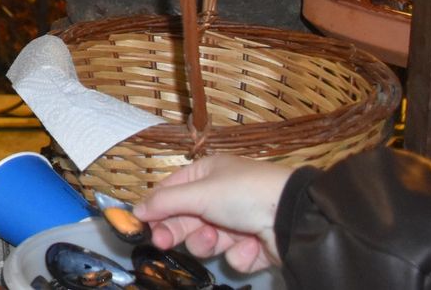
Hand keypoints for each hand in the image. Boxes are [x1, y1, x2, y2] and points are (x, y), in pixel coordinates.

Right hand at [133, 155, 294, 273]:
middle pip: (186, 219)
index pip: (170, 192)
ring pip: (208, 240)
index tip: (142, 227)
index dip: (155, 209)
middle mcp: (221, 196)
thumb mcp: (199, 192)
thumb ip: (164, 202)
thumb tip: (135, 210)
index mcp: (207, 175)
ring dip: (211, 242)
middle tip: (165, 243)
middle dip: (179, 231)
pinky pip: (235, 255)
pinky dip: (241, 253)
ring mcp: (239, 222)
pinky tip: (252, 244)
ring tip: (222, 238)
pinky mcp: (254, 246)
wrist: (294, 217)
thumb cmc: (243, 193)